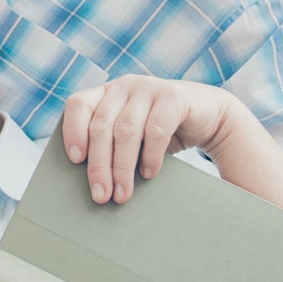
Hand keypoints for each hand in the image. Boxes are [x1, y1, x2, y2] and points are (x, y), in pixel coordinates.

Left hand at [62, 75, 233, 203]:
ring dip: (122, 167)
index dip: (72, 131)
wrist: (209, 118)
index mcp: (106, 93)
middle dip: (99, 165)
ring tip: (122, 194)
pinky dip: (150, 156)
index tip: (75, 160)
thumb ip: (111, 147)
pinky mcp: (173, 96)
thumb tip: (92, 184)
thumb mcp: (132, 136)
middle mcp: (124, 86)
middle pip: (101, 126)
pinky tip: (149, 174)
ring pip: (126, 131)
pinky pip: (156, 129)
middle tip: (100, 196)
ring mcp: (148, 87)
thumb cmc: (161, 133)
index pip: (78, 105)